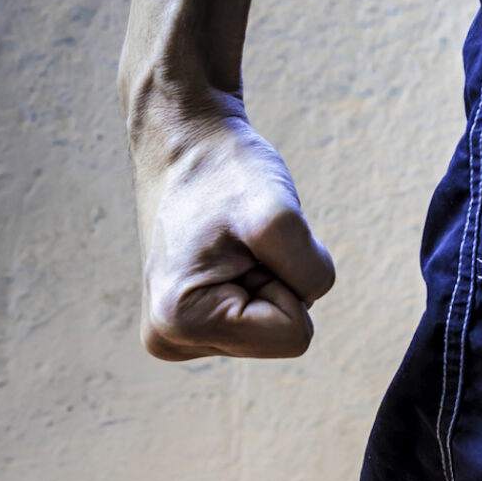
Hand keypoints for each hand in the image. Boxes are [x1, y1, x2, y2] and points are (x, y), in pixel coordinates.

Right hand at [132, 113, 335, 360]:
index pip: (294, 336)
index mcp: (180, 322)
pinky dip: (260, 278)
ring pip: (275, 326)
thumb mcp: (278, 215)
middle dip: (278, 280)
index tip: (248, 242)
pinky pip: (262, 318)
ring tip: (231, 240)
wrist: (185, 141)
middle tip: (242, 239)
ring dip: (269, 276)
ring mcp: (179, 333)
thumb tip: (309, 299)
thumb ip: (311, 271)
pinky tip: (226, 249)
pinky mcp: (192, 320)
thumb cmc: (225, 171)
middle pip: (284, 335)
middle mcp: (170, 339)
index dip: (287, 279)